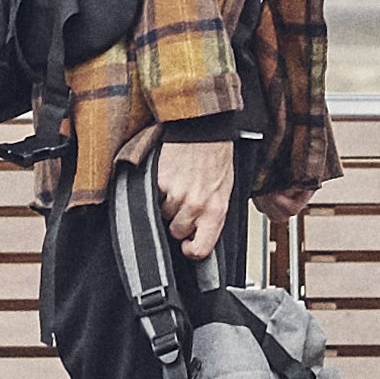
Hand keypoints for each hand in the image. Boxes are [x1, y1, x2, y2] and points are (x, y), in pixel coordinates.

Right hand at [144, 133, 235, 260]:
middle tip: (185, 204)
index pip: (200, 249)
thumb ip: (214, 214)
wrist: (203, 128)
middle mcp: (196, 205)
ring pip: (163, 215)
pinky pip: (153, 197)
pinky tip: (169, 178)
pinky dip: (158, 191)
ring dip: (167, 205)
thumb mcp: (226, 190)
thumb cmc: (216, 158)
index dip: (191, 250)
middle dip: (179, 221)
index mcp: (216, 209)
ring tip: (178, 186)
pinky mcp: (160, 181)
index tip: (188, 245)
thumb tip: (201, 234)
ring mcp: (176, 193)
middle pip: (177, 232)